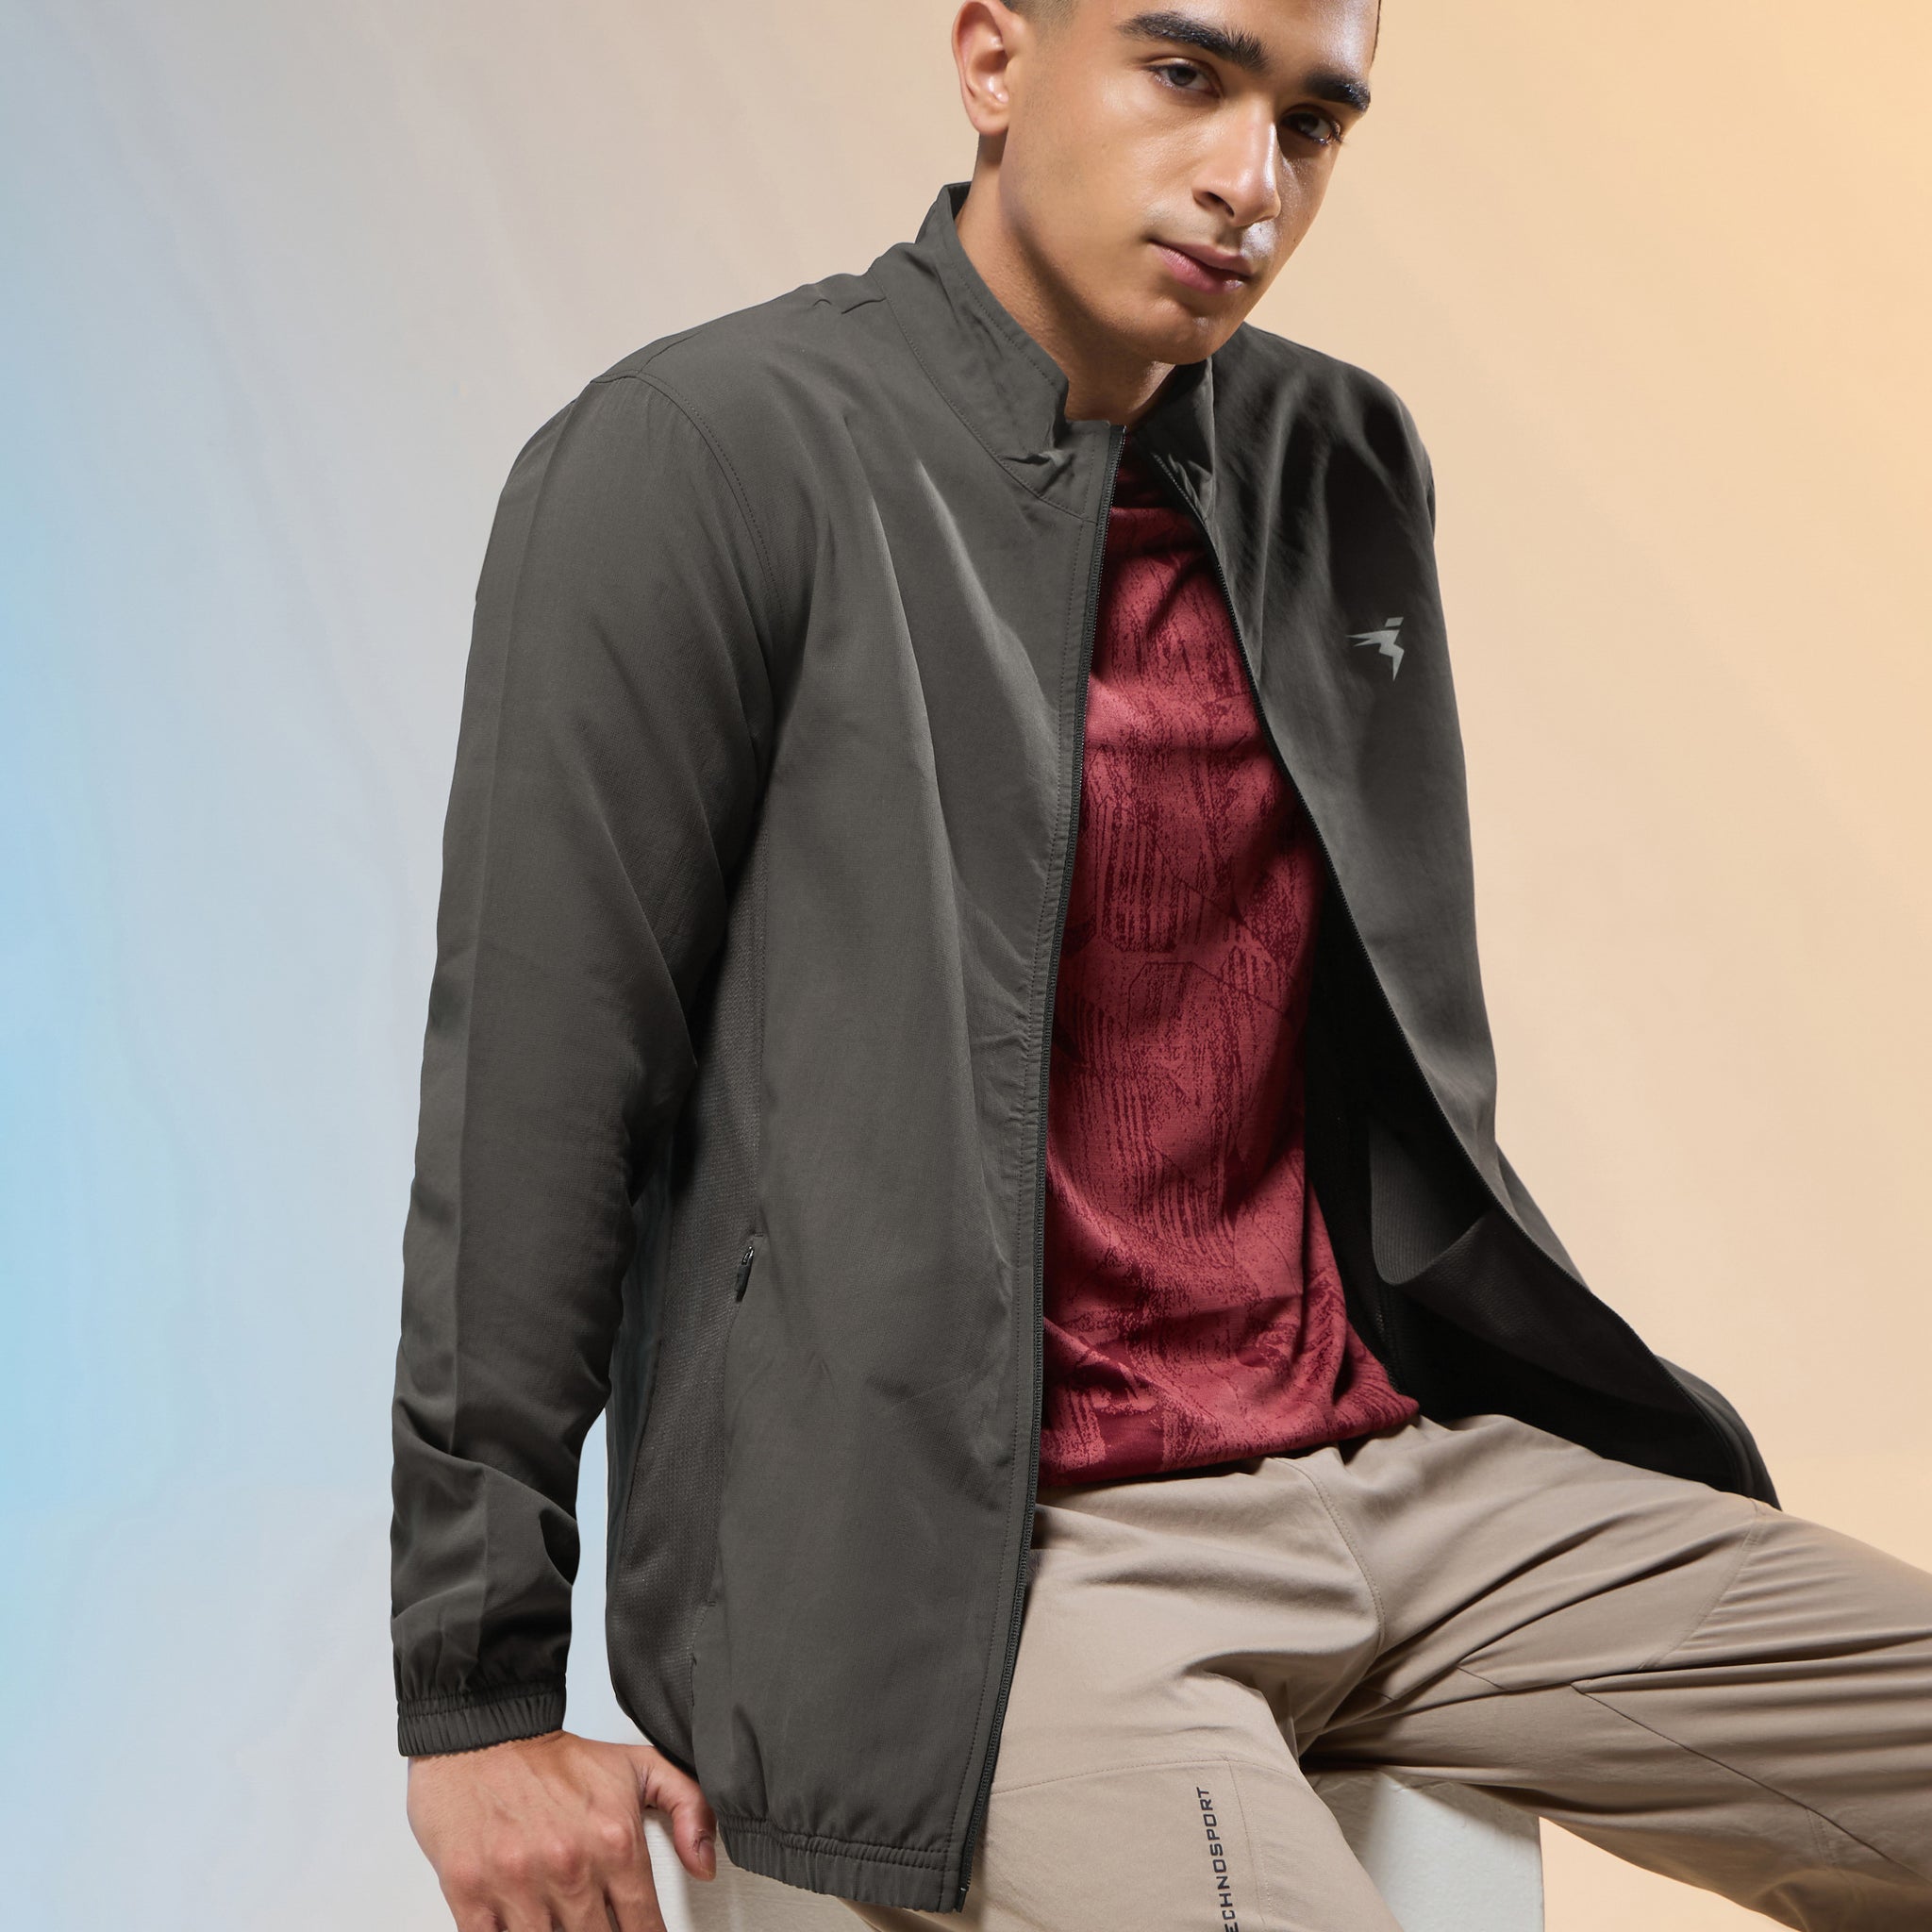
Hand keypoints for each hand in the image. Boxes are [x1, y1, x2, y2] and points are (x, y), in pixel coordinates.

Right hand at [407, 1729, 716, 1930]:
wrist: (484, 1734)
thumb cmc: (556, 1759)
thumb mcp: (639, 1767)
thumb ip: (689, 1806)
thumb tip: (705, 1866)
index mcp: (615, 1842)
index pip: (644, 1928)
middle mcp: (570, 1868)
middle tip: (599, 1922)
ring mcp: (519, 1886)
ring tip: (562, 1919)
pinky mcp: (471, 1894)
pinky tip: (524, 1922)